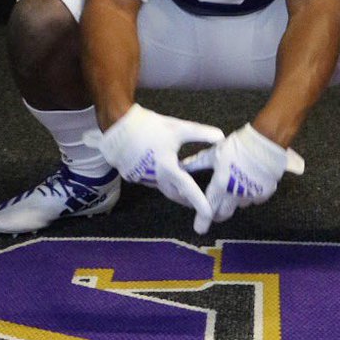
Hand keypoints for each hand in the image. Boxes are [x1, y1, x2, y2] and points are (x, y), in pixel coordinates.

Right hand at [83, 104, 222, 226]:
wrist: (118, 125)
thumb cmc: (149, 126)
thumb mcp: (178, 128)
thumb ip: (200, 133)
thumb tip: (220, 137)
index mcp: (168, 168)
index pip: (189, 190)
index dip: (201, 203)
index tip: (210, 215)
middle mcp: (155, 178)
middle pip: (177, 195)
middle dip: (191, 201)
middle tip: (204, 205)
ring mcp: (143, 179)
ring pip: (165, 190)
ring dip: (178, 192)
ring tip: (190, 193)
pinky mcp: (134, 176)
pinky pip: (154, 184)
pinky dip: (165, 183)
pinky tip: (169, 177)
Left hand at [184, 123, 304, 234]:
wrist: (265, 142)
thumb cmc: (236, 146)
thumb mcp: (213, 153)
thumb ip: (197, 163)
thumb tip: (181, 167)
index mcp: (220, 185)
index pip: (208, 208)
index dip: (202, 220)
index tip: (199, 229)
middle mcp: (235, 194)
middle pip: (224, 213)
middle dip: (218, 213)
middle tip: (214, 210)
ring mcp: (251, 195)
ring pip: (239, 205)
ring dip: (234, 201)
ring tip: (233, 187)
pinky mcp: (265, 193)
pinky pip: (254, 199)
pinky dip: (249, 194)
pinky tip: (248, 183)